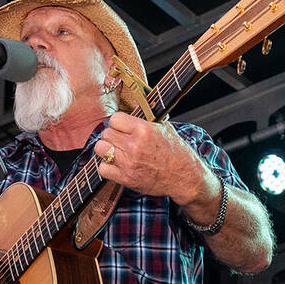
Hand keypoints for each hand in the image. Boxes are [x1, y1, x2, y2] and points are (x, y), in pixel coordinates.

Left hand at [94, 112, 211, 204]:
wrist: (183, 177)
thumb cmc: (176, 152)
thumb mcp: (164, 128)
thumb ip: (146, 119)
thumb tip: (134, 105)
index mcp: (144, 130)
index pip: (114, 119)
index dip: (117, 123)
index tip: (122, 128)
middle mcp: (134, 145)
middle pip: (106, 133)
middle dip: (111, 136)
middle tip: (119, 141)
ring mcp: (129, 163)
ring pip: (100, 149)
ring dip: (105, 150)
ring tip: (116, 152)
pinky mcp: (126, 178)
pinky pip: (103, 169)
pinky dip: (107, 167)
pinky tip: (115, 165)